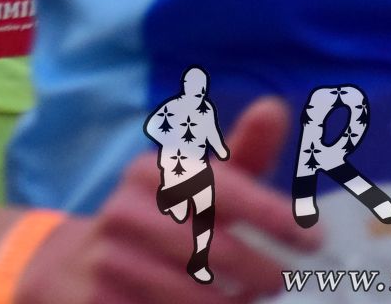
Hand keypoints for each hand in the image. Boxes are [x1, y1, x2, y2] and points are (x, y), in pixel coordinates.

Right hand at [18, 98, 302, 303]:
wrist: (76, 266)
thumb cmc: (160, 220)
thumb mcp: (196, 184)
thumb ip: (241, 154)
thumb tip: (275, 106)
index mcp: (152, 171)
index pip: (221, 188)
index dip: (272, 213)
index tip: (314, 238)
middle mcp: (126, 209)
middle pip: (215, 249)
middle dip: (260, 271)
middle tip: (279, 279)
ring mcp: (110, 257)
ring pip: (198, 291)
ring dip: (232, 300)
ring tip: (244, 294)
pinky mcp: (103, 298)